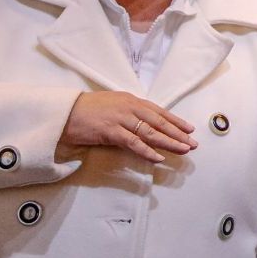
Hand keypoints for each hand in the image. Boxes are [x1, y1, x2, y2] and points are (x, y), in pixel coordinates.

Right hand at [60, 90, 197, 163]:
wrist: (63, 112)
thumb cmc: (87, 109)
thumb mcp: (113, 105)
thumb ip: (130, 112)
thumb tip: (146, 123)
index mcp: (131, 100)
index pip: (159, 111)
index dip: (176, 121)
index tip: (190, 129)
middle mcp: (129, 107)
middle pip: (159, 122)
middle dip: (178, 133)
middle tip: (192, 143)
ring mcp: (120, 119)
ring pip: (150, 132)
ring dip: (169, 142)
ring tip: (183, 150)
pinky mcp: (110, 131)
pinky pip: (133, 142)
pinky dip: (147, 150)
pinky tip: (158, 157)